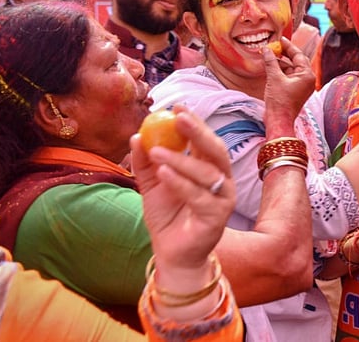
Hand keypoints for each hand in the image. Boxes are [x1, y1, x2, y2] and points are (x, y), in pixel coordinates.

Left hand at [130, 107, 234, 268]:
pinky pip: (198, 197)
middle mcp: (222, 181)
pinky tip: (163, 173)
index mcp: (210, 169)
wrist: (172, 254)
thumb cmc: (167, 217)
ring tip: (156, 150)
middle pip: (215, 150)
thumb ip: (145, 163)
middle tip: (178, 117)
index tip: (176, 106)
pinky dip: (181, 183)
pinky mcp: (216, 218)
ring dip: (181, 159)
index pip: (205, 140)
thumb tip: (136, 136)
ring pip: (206, 173)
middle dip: (198, 132)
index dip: (194, 122)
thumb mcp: (152, 185)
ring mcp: (222, 200)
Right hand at [261, 37, 314, 134]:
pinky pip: (288, 77)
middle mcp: (307, 79)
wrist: (279, 120)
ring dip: (280, 63)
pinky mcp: (295, 90)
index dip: (288, 46)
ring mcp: (302, 86)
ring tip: (268, 56)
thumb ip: (271, 62)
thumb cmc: (279, 101)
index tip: (280, 39)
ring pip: (291, 69)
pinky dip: (280, 71)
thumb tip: (266, 49)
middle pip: (296, 61)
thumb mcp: (274, 78)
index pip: (298, 55)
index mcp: (307, 75)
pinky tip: (270, 67)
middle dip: (284, 54)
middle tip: (273, 46)